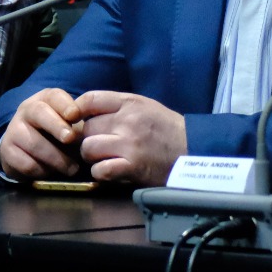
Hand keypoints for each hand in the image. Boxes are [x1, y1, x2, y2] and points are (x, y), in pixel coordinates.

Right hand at [0, 88, 85, 179]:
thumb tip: (94, 132)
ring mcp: (14, 130)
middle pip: (39, 113)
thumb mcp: (68, 125)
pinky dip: (42, 171)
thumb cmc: (55, 134)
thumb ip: (79, 125)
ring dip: (56, 158)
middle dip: (57, 126)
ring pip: (34, 143)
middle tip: (71, 138)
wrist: (25, 151)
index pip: (54, 96)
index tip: (76, 116)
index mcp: (45, 99)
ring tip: (72, 169)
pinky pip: (27, 163)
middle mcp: (27, 110)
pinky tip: (50, 171)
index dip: (65, 105)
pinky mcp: (7, 151)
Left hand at [72, 91, 186, 186]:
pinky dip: (101, 172)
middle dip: (88, 138)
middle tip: (98, 145)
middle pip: (86, 128)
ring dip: (93, 156)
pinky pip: (100, 170)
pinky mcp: (132, 166)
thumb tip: (87, 112)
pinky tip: (111, 171)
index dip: (78, 110)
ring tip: (104, 158)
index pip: (90, 99)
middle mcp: (128, 120)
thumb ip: (118, 106)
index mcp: (131, 103)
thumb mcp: (146, 106)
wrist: (193, 150)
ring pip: (88, 148)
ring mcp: (129, 144)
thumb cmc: (168, 129)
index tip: (78, 120)